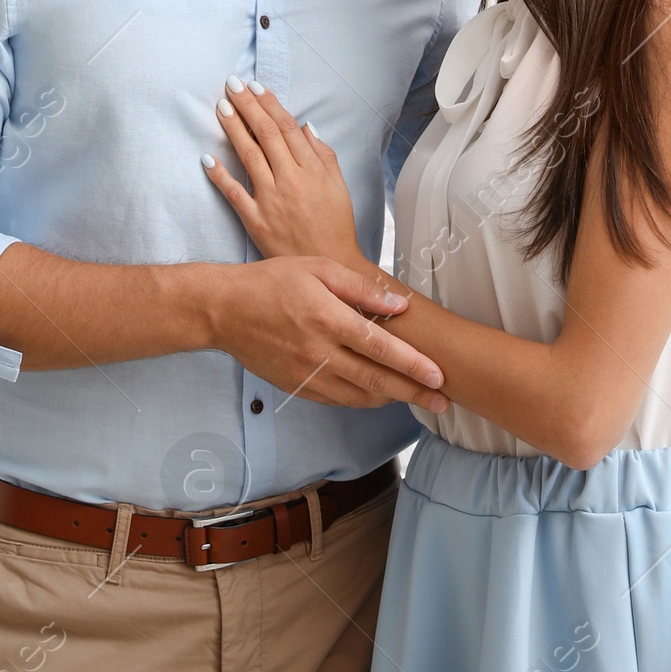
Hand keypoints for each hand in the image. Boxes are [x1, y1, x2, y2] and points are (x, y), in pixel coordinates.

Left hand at [205, 80, 363, 267]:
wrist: (330, 265)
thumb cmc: (335, 224)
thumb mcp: (338, 185)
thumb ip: (323, 154)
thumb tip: (305, 126)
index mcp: (312, 169)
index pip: (286, 127)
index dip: (269, 104)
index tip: (255, 86)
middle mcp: (290, 180)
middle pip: (265, 135)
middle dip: (247, 106)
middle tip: (231, 84)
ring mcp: (271, 200)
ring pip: (248, 156)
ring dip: (233, 129)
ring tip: (221, 107)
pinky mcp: (256, 221)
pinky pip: (234, 194)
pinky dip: (220, 175)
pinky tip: (207, 158)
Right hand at [210, 258, 448, 413]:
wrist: (226, 310)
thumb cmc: (274, 281)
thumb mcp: (318, 268)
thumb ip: (361, 288)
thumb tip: (400, 306)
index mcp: (327, 318)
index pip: (380, 348)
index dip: (413, 365)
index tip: (439, 376)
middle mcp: (319, 353)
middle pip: (376, 380)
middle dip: (414, 393)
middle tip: (444, 403)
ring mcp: (307, 375)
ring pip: (359, 396)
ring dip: (391, 399)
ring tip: (418, 398)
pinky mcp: (297, 387)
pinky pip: (338, 399)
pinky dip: (363, 398)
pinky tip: (379, 393)